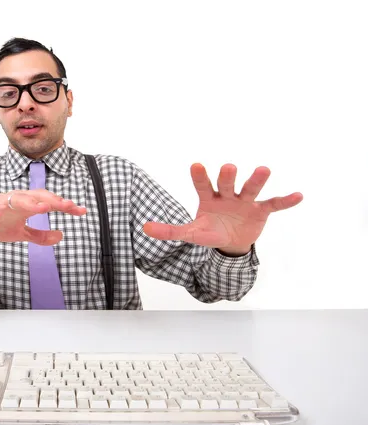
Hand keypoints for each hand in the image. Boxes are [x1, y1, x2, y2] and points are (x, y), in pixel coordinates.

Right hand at [0, 189, 86, 245]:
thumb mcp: (21, 233)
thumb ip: (40, 235)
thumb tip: (61, 236)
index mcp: (27, 205)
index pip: (49, 202)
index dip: (65, 206)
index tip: (81, 211)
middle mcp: (16, 199)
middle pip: (37, 196)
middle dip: (52, 200)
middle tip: (67, 205)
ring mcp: (0, 201)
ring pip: (16, 198)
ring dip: (29, 201)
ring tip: (42, 207)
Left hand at [142, 163, 302, 254]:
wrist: (230, 242)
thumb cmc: (209, 231)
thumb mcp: (191, 233)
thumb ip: (170, 231)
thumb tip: (144, 228)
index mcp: (208, 198)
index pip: (202, 185)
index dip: (199, 176)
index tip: (196, 165)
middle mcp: (227, 195)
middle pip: (227, 183)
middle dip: (227, 176)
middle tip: (228, 167)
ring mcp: (245, 201)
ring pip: (250, 188)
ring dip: (256, 180)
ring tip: (264, 169)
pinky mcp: (261, 211)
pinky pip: (274, 205)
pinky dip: (285, 201)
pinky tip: (298, 195)